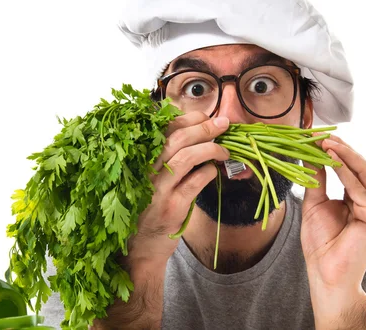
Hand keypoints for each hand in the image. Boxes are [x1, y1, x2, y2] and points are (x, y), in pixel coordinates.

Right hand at [122, 112, 229, 267]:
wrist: (139, 248)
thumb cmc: (147, 208)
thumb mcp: (150, 178)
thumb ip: (166, 157)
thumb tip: (197, 134)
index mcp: (140, 159)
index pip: (164, 128)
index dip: (188, 118)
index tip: (206, 117)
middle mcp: (145, 171)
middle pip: (177, 138)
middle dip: (205, 127)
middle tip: (223, 124)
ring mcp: (158, 189)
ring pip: (187, 157)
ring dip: (211, 148)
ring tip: (225, 150)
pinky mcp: (171, 207)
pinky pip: (195, 182)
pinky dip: (209, 172)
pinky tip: (215, 171)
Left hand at [301, 134, 365, 300]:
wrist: (326, 274)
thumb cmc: (322, 243)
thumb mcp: (314, 202)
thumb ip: (317, 178)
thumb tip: (312, 152)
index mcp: (362, 198)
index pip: (353, 166)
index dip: (337, 149)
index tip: (316, 134)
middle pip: (362, 165)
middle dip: (342, 147)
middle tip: (321, 134)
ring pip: (365, 172)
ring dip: (345, 154)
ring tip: (325, 142)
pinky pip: (359, 188)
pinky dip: (345, 172)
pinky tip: (331, 159)